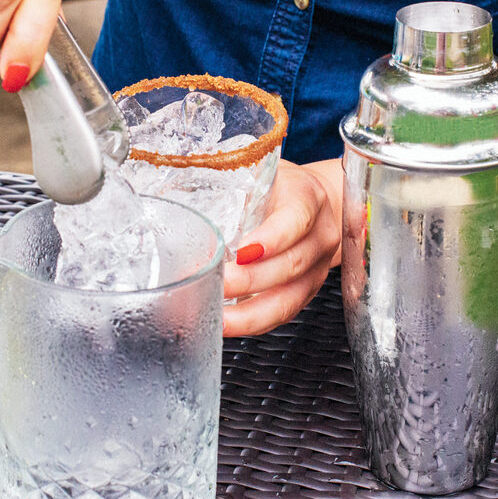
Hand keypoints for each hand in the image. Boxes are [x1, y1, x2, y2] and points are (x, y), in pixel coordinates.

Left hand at [221, 159, 342, 336]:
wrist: (316, 202)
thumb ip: (231, 184)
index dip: (272, 238)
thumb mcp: (261, 173)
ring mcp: (318, 267)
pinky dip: (254, 323)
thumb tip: (177, 196)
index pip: (295, 219)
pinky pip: (284, 313)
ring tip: (218, 318)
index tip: (242, 251)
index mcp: (308, 198)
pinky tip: (228, 325)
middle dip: (250, 281)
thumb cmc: (280, 186)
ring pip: (289, 298)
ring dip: (250, 313)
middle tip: (216, 284)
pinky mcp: (308, 290)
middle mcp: (319, 235)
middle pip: (291, 265)